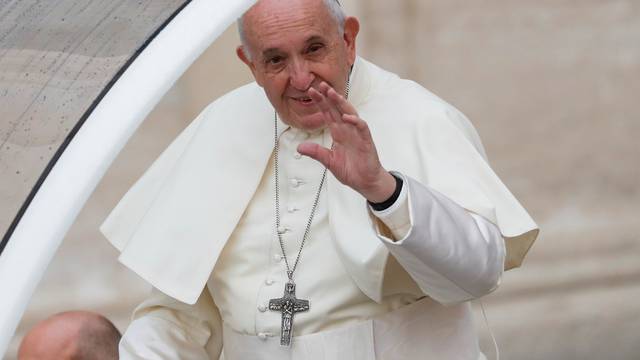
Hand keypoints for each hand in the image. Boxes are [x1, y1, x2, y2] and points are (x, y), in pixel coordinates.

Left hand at [297, 82, 395, 202]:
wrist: (366, 182)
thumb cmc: (351, 170)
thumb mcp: (329, 161)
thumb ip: (316, 153)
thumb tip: (299, 147)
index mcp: (338, 132)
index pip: (328, 113)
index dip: (320, 102)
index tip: (311, 91)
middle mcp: (347, 130)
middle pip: (337, 109)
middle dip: (329, 97)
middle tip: (320, 85)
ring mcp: (357, 134)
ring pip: (350, 113)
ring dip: (342, 103)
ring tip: (332, 94)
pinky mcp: (366, 141)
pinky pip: (362, 127)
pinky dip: (355, 121)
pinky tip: (347, 117)